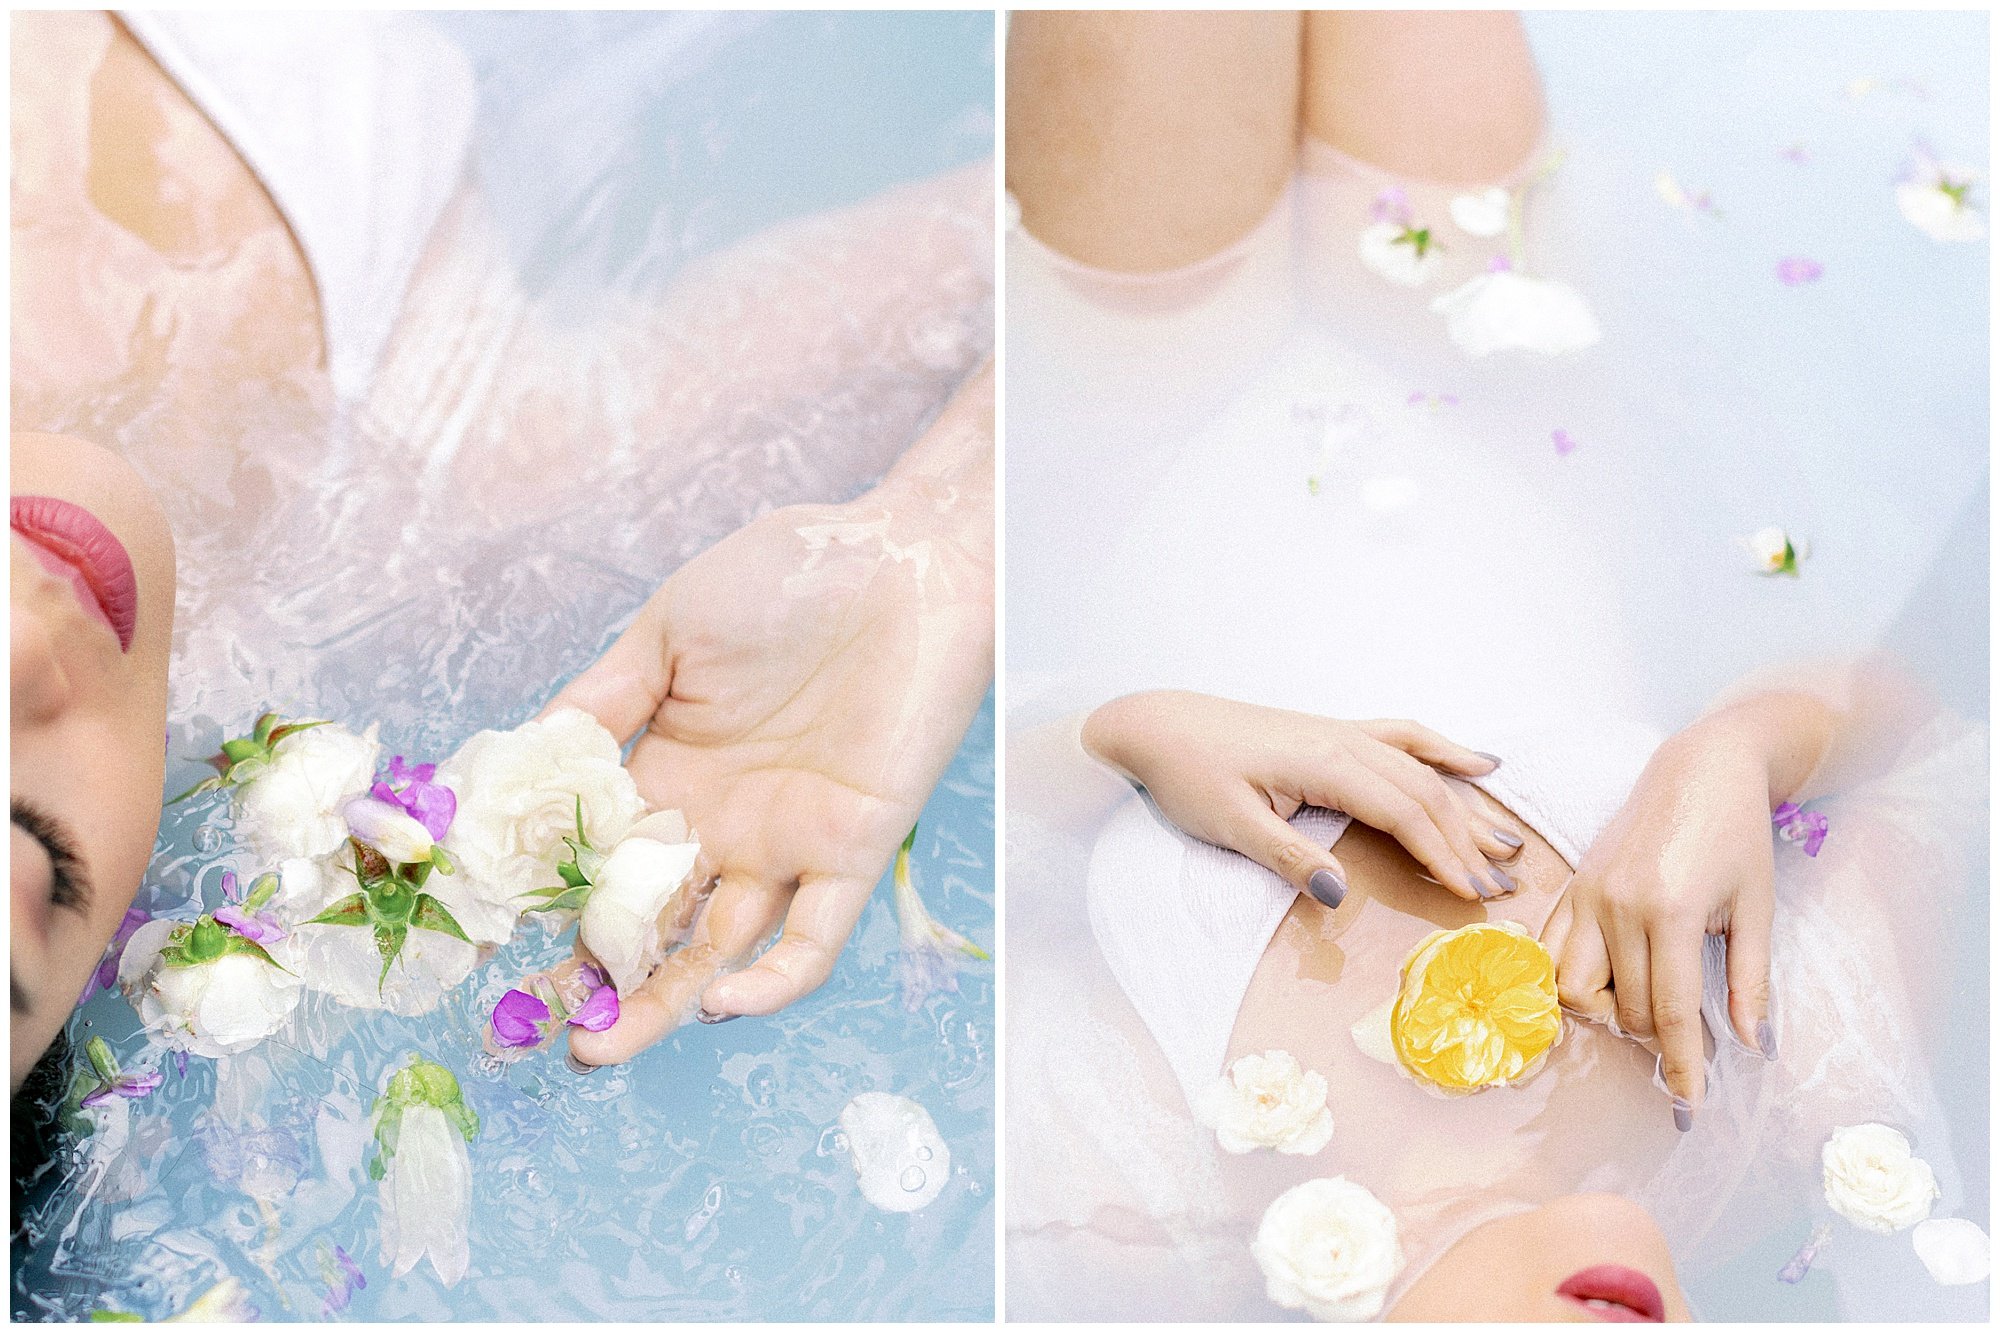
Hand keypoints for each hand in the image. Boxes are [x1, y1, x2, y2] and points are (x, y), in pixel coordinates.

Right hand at [549, 371, 993, 1065]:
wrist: (905, 559)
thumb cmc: (789, 575)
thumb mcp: (668, 633)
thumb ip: (600, 703)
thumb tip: (516, 767)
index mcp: (670, 774)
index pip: (599, 865)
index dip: (548, 910)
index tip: (485, 951)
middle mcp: (723, 824)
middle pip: (652, 927)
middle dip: (597, 982)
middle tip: (538, 1028)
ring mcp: (787, 844)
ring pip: (719, 952)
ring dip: (663, 1003)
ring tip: (599, 1045)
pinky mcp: (855, 850)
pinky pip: (814, 939)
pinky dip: (773, 981)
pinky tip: (721, 1001)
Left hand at [1080, 691, 1520, 904]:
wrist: (1159, 724)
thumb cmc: (1189, 773)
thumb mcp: (1230, 824)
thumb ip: (1288, 857)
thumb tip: (1338, 895)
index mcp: (1326, 764)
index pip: (1404, 814)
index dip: (1442, 856)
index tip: (1472, 895)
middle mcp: (1344, 742)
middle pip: (1425, 793)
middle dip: (1468, 841)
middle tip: (1503, 887)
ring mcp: (1342, 732)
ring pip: (1422, 768)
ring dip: (1466, 806)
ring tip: (1508, 842)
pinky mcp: (1333, 733)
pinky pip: (1404, 737)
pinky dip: (1444, 750)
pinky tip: (1479, 763)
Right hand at [1539, 701, 1818, 1129]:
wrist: (1701, 768)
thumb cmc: (1738, 835)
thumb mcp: (1758, 909)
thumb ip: (1752, 983)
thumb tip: (1752, 1047)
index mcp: (1670, 911)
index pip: (1669, 1014)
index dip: (1683, 1068)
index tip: (1691, 1108)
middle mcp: (1617, 906)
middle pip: (1624, 1009)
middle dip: (1655, 1040)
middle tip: (1690, 1039)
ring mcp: (1587, 895)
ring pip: (1571, 988)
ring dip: (1607, 1013)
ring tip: (1644, 1004)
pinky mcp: (1572, 885)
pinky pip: (1550, 951)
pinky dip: (1572, 979)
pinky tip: (1606, 982)